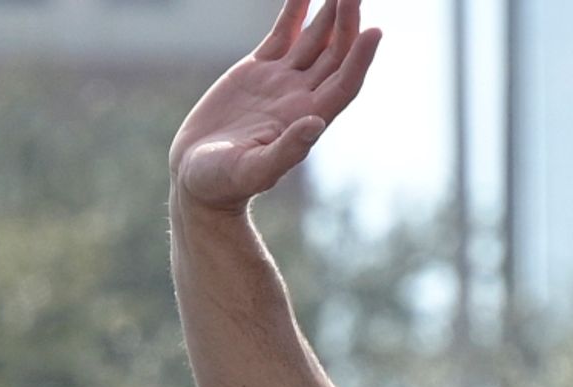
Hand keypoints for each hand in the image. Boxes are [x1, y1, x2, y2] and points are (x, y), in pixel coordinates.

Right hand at [170, 0, 380, 212]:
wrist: (198, 177)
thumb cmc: (224, 183)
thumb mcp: (254, 171)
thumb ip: (286, 150)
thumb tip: (315, 123)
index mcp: (306, 119)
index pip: (344, 83)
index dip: (361, 59)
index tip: (375, 30)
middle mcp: (301, 97)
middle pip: (335, 54)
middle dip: (347, 22)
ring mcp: (282, 81)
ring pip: (314, 39)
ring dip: (330, 12)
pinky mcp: (258, 71)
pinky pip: (283, 34)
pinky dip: (295, 11)